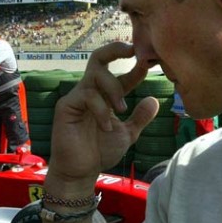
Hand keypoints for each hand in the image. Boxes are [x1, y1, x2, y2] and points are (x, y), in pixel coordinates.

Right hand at [47, 42, 158, 187]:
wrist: (81, 172)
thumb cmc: (100, 152)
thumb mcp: (127, 133)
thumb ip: (140, 118)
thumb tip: (155, 100)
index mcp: (104, 96)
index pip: (119, 73)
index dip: (135, 67)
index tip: (149, 65)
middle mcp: (89, 91)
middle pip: (98, 58)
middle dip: (115, 50)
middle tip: (133, 52)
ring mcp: (76, 97)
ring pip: (95, 75)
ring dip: (114, 89)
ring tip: (123, 109)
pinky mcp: (66, 107)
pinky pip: (86, 95)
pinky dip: (101, 109)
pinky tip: (106, 126)